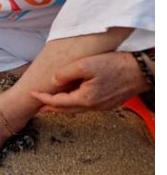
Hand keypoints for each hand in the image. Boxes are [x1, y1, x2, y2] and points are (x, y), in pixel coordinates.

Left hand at [31, 52, 149, 113]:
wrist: (142, 70)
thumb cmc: (116, 65)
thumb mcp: (85, 64)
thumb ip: (66, 73)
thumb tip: (53, 82)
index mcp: (85, 99)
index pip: (57, 102)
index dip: (42, 98)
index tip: (32, 94)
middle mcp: (93, 107)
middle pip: (65, 110)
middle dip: (50, 107)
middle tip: (38, 105)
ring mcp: (102, 106)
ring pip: (76, 109)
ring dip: (62, 106)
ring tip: (51, 102)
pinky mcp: (108, 103)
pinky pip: (86, 105)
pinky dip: (75, 102)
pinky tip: (72, 96)